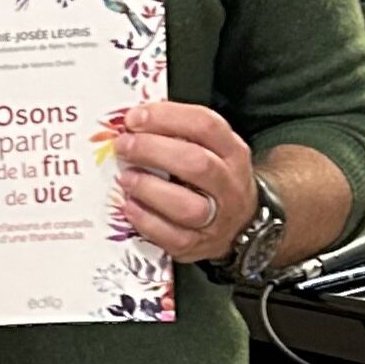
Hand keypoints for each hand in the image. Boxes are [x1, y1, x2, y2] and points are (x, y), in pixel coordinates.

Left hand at [112, 101, 256, 264]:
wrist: (240, 222)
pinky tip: (129, 206)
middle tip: (123, 146)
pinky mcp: (199, 246)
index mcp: (232, 151)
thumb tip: (133, 120)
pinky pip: (173, 237)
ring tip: (125, 178)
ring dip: (149, 189)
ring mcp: (218, 219)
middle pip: (197, 164)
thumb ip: (177, 133)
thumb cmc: (213, 177)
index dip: (166, 117)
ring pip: (188, 206)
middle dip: (153, 151)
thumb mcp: (208, 148)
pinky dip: (146, 221)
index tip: (134, 118)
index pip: (205, 125)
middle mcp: (230, 184)